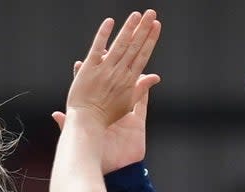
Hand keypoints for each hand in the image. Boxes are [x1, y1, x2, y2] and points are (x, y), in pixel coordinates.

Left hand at [52, 60, 155, 171]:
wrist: (116, 174)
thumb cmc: (95, 158)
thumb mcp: (79, 140)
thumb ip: (68, 126)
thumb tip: (56, 114)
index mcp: (94, 116)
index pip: (89, 91)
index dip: (86, 76)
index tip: (82, 61)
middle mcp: (108, 114)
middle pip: (109, 86)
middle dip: (110, 69)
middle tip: (111, 49)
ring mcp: (123, 117)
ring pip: (127, 90)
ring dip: (130, 75)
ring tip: (131, 59)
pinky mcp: (137, 123)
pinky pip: (142, 103)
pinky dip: (146, 89)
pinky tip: (150, 76)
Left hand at [64, 10, 161, 129]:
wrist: (87, 125)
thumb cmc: (107, 118)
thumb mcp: (128, 105)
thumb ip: (141, 90)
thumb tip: (156, 77)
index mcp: (129, 82)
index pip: (142, 56)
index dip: (150, 39)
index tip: (156, 26)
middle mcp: (119, 74)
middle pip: (134, 47)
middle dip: (143, 29)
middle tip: (151, 13)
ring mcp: (104, 70)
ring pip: (119, 45)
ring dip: (129, 28)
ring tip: (137, 14)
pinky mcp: (89, 70)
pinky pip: (97, 49)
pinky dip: (103, 35)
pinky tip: (110, 22)